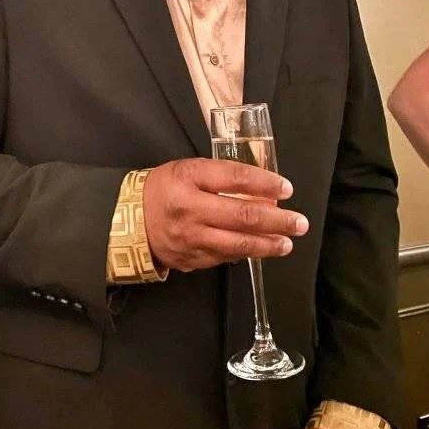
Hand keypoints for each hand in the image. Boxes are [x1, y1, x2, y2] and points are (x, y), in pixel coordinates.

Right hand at [142, 157, 308, 271]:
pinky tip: (261, 249)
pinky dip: (247, 252)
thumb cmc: (164, 188)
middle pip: (242, 215)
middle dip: (277, 220)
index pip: (234, 178)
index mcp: (188, 178)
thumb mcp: (188, 170)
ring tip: (288, 242)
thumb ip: (221, 176)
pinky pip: (226, 256)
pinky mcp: (192, 258)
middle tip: (300, 222)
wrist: (129, 220)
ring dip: (269, 244)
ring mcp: (191, 238)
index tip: (286, 189)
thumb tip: (263, 189)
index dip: (264, 183)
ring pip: (238, 243)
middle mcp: (190, 209)